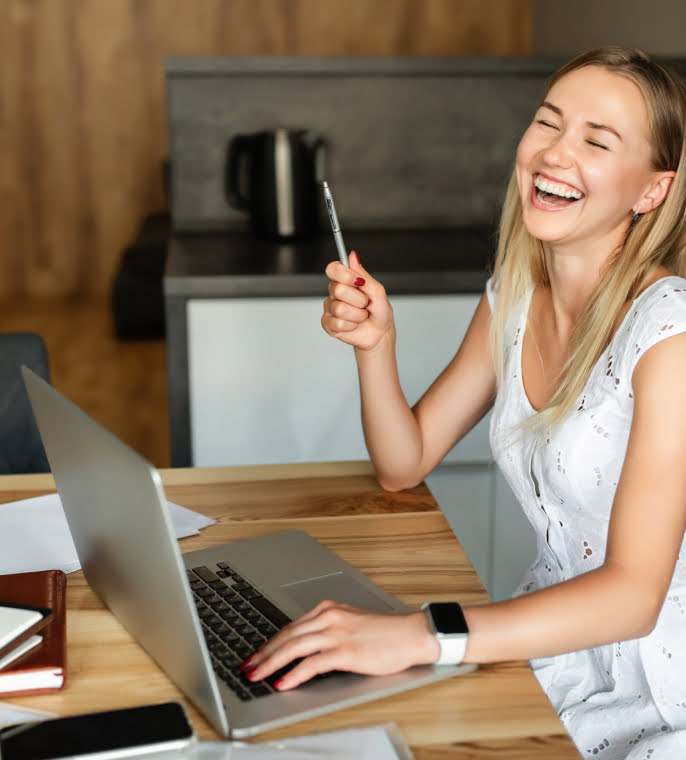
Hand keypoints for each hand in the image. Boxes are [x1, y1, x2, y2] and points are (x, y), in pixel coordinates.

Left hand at [240, 600, 439, 690]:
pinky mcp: (346, 651)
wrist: (411, 634)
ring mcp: (337, 633)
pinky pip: (312, 663)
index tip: (255, 654)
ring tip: (256, 676)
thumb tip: (302, 649)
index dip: (269, 642)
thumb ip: (327, 630)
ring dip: (271, 663)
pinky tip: (283, 683)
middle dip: (263, 653)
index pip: (290, 626)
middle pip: (287, 635)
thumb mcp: (350, 624)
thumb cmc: (385, 633)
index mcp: (328, 608)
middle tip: (246, 666)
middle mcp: (329, 617)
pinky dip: (294, 674)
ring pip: (294, 647)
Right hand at [322, 252, 394, 351]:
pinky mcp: (328, 324)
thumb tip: (352, 255)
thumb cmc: (379, 311)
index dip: (344, 274)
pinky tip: (354, 325)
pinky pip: (338, 323)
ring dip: (358, 315)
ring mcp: (330, 308)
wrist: (380, 333)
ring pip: (340, 308)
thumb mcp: (377, 290)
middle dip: (358, 299)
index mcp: (344, 280)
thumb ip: (363, 274)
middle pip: (338, 289)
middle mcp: (335, 292)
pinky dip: (352, 325)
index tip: (358, 281)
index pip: (333, 269)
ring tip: (362, 316)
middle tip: (365, 304)